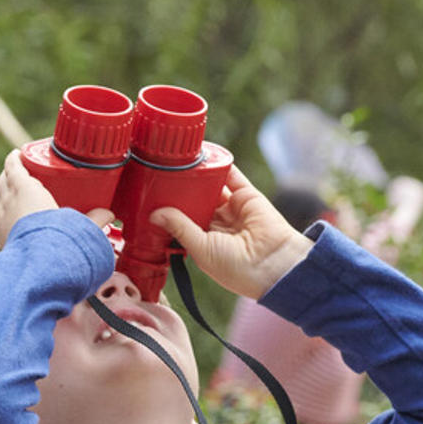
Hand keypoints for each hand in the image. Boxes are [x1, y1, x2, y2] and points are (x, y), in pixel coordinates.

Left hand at [0, 150, 112, 245]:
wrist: (35, 267)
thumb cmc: (54, 237)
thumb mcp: (77, 224)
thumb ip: (94, 219)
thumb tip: (109, 215)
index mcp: (24, 189)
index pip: (13, 166)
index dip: (15, 158)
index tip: (19, 154)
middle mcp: (8, 202)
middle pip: (3, 180)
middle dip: (11, 174)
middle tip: (23, 172)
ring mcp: (2, 220)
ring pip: (0, 198)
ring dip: (6, 192)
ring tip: (18, 192)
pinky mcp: (1, 237)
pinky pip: (1, 217)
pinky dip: (6, 211)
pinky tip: (15, 216)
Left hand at [152, 167, 312, 299]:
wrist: (274, 264)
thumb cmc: (236, 268)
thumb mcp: (201, 249)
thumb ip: (179, 227)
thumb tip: (154, 213)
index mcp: (204, 242)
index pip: (181, 222)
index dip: (168, 211)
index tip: (148, 199)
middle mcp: (217, 224)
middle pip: (193, 202)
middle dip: (179, 192)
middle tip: (157, 177)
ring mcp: (231, 208)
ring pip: (210, 188)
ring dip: (196, 176)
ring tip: (176, 162)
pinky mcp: (246, 195)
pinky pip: (231, 176)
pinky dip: (220, 164)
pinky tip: (204, 155)